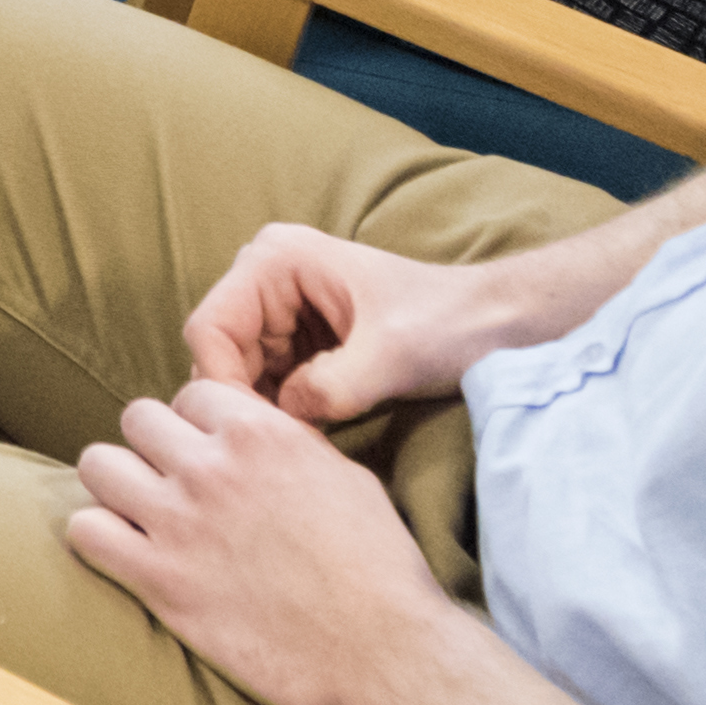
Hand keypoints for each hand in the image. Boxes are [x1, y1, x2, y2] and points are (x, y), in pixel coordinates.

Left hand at [67, 374, 464, 704]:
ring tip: (143, 515)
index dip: (199, 426)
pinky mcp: (159, 580)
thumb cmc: (377, 567)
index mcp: (260, 431)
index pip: (189, 393)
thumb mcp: (345, 476)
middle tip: (175, 486)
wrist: (383, 653)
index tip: (211, 456)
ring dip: (116, 487)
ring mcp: (179, 521)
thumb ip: (288, 443)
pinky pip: (85, 531)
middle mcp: (211, 466)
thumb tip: (254, 431)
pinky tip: (127, 553)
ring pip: (97, 465)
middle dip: (155, 448)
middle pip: (136, 419)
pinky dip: (98, 538)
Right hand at [184, 223, 517, 429]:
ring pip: (239, 371)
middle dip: (245, 400)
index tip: (257, 434)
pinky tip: (313, 429)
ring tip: (304, 439)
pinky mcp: (297, 337)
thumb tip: (281, 420)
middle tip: (282, 445)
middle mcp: (266, 275)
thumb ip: (329, 388)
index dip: (222, 386)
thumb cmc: (448, 325)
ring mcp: (280, 306)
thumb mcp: (390, 358)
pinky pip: (267, 379)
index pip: (210, 328)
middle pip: (220, 352)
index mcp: (276, 259)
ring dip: (264, 409)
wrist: (494, 323)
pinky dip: (283, 409)